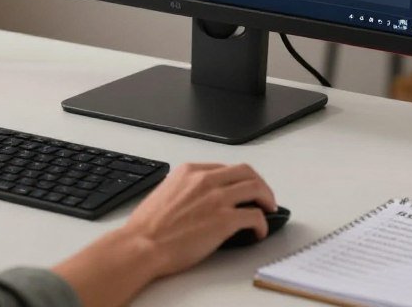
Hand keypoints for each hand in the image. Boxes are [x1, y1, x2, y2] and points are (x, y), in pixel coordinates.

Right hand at [53, 163, 275, 306]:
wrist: (143, 243)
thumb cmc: (149, 226)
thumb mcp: (166, 191)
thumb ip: (187, 188)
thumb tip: (203, 198)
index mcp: (190, 170)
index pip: (225, 168)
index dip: (239, 179)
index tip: (244, 189)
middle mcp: (205, 179)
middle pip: (245, 171)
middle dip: (259, 183)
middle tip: (264, 196)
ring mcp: (216, 198)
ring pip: (255, 188)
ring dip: (267, 198)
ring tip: (268, 210)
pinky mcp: (224, 220)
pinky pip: (255, 216)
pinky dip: (262, 224)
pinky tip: (258, 232)